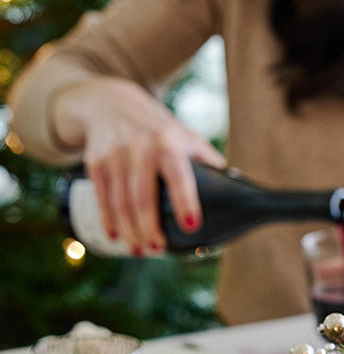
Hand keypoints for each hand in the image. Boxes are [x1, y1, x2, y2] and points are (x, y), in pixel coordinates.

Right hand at [52, 76, 225, 254]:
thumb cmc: (159, 129)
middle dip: (149, 226)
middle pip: (143, 195)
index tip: (192, 225)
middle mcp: (140, 147)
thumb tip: (238, 193)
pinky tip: (115, 236)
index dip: (185, 201)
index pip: (178, 176)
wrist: (111, 102)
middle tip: (158, 250)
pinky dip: (108, 218)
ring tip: (141, 251)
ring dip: (130, 229)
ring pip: (120, 200)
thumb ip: (209, 162)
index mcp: (169, 142)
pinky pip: (102, 195)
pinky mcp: (96, 160)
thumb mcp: (186, 137)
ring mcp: (115, 153)